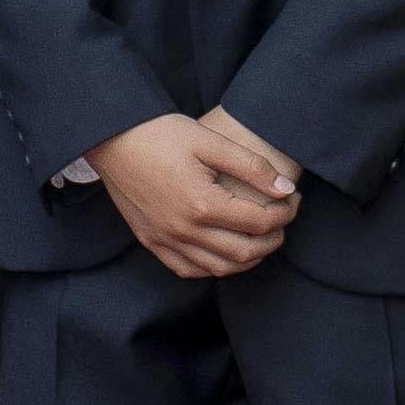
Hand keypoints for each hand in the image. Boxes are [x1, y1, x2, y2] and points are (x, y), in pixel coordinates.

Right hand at [88, 109, 298, 279]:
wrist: (112, 138)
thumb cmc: (160, 134)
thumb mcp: (210, 141)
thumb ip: (252, 166)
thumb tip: (285, 189)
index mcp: (202, 204)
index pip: (260, 222)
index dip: (285, 213)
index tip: (292, 198)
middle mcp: (184, 230)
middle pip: (245, 252)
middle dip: (274, 238)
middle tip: (282, 219)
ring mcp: (165, 240)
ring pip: (220, 268)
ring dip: (249, 258)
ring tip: (260, 237)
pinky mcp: (151, 241)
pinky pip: (188, 270)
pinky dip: (214, 267)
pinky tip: (224, 252)